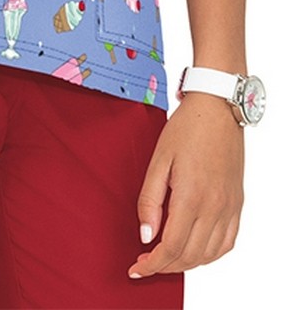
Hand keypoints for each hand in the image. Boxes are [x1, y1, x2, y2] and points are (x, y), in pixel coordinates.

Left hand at [129, 93, 243, 278]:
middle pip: (189, 256)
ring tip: (167, 257)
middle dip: (166, 266)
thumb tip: (146, 235)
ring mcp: (229, 207)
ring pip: (209, 254)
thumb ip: (150, 199)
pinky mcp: (237, 203)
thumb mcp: (158, 159)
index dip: (153, 264)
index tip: (138, 267)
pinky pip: (228, 242)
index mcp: (191, 196)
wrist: (217, 108)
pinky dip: (211, 254)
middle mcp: (214, 206)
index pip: (171, 247)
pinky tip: (196, 249)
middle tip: (146, 262)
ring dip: (187, 263)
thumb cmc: (186, 128)